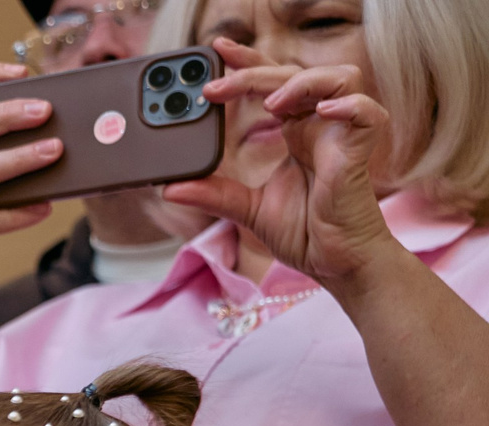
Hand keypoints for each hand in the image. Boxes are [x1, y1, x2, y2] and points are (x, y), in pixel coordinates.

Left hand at [164, 41, 395, 288]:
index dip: (248, 62)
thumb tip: (170, 188)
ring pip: (339, 79)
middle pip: (295, 75)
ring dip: (302, 83)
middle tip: (214, 86)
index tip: (216, 51)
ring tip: (271, 104)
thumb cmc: (304, 231)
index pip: (273, 81)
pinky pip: (367, 112)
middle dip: (255, 72)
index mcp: (295, 129)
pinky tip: (321, 114)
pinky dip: (348, 106)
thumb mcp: (247, 209)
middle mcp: (320, 124)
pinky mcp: (362, 150)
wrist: (334, 263)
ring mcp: (343, 133)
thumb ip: (213, 194)